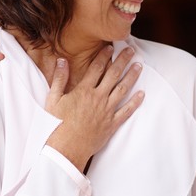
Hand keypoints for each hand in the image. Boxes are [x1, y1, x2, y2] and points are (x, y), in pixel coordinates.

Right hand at [44, 45, 143, 171]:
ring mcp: (106, 111)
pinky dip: (135, 102)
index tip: (111, 46)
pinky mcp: (111, 124)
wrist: (65, 149)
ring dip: (132, 76)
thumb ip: (59, 79)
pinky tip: (142, 94)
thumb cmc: (56, 125)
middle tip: (131, 50)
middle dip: (123, 60)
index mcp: (83, 90)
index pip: (97, 68)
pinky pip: (127, 111)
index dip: (104, 56)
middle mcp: (98, 98)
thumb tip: (62, 61)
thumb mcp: (53, 99)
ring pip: (123, 89)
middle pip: (113, 74)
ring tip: (139, 65)